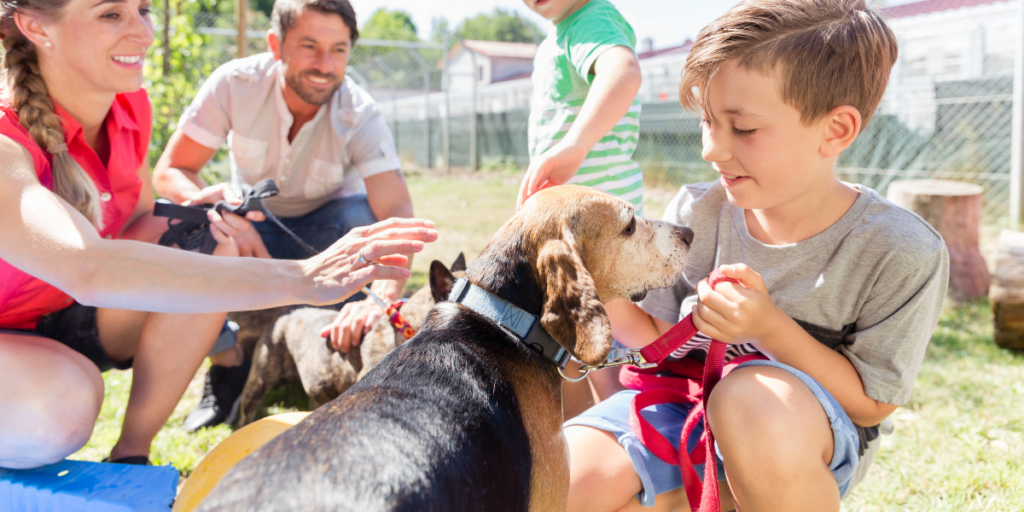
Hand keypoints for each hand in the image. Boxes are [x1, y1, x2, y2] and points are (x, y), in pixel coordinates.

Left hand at [186, 184, 269, 257]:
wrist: (196, 204)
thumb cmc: (211, 195)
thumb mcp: (220, 189)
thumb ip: (229, 194)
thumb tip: (238, 203)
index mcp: (242, 209)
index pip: (259, 215)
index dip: (257, 215)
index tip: (249, 214)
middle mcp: (239, 220)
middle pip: (244, 225)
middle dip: (231, 218)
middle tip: (221, 210)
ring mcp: (230, 229)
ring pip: (233, 232)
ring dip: (220, 222)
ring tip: (210, 214)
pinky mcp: (222, 237)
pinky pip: (224, 241)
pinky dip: (217, 233)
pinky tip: (211, 226)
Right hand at [300, 217, 437, 305]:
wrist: (303, 279)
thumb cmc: (331, 269)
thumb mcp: (356, 256)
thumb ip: (381, 256)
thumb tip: (404, 256)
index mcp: (359, 236)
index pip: (389, 225)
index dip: (411, 224)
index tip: (430, 225)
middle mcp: (358, 243)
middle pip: (389, 233)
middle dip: (414, 232)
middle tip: (435, 233)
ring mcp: (354, 259)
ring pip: (382, 247)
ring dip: (403, 245)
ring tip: (422, 246)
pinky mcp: (352, 276)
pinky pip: (375, 271)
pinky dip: (391, 270)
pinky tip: (406, 272)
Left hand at [319, 298, 382, 352]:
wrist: (379, 304)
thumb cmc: (361, 315)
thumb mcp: (348, 318)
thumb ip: (335, 326)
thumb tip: (321, 334)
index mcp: (346, 310)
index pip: (336, 325)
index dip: (335, 338)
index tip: (337, 348)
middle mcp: (355, 308)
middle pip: (345, 325)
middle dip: (343, 340)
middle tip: (345, 350)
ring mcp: (366, 309)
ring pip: (356, 322)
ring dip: (354, 334)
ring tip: (355, 344)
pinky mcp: (377, 312)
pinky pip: (371, 318)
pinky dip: (368, 325)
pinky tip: (366, 333)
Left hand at [516, 141, 587, 209]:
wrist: (576, 149)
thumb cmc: (568, 164)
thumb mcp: (556, 181)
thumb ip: (548, 189)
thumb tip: (542, 203)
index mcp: (537, 175)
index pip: (528, 191)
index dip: (525, 202)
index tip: (523, 215)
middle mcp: (535, 170)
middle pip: (524, 188)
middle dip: (521, 201)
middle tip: (519, 214)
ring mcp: (538, 165)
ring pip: (527, 181)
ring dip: (523, 194)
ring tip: (521, 206)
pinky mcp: (544, 161)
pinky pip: (536, 174)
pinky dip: (532, 183)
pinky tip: (530, 193)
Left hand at [691, 264, 784, 344]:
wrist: (767, 327)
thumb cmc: (759, 301)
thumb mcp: (757, 282)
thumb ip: (742, 270)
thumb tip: (722, 268)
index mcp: (747, 300)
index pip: (720, 285)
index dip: (715, 280)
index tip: (716, 280)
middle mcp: (738, 316)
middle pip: (707, 297)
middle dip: (702, 287)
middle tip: (704, 284)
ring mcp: (730, 329)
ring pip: (702, 311)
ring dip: (699, 300)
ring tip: (705, 296)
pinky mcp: (724, 338)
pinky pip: (701, 326)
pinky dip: (695, 315)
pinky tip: (698, 308)